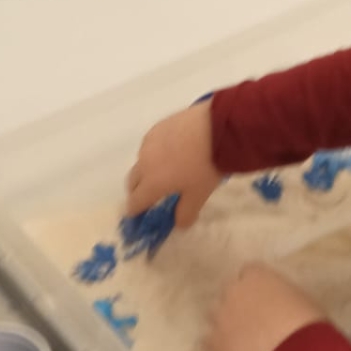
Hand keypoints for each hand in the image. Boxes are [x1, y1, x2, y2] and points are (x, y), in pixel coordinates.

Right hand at [125, 102, 222, 228]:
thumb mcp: (199, 194)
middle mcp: (144, 162)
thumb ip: (186, 212)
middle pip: (132, 181)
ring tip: (166, 169)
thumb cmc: (207, 165)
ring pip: (141, 161)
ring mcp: (149, 142)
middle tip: (149, 195)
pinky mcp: (157, 126)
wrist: (218, 127)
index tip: (137, 215)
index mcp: (152, 182)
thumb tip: (179, 224)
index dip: (134, 211)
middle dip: (137, 191)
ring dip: (147, 170)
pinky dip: (155, 152)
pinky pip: (150, 144)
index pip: (135, 202)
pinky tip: (172, 151)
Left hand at [208, 264, 324, 350]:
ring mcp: (221, 316)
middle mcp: (234, 290)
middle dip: (238, 301)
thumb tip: (281, 305)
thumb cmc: (308, 325)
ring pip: (215, 314)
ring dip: (225, 322)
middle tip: (253, 318)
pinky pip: (209, 341)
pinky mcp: (215, 343)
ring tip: (240, 338)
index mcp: (258, 276)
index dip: (256, 285)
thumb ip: (284, 297)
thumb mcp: (303, 301)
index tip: (265, 296)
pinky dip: (218, 346)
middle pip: (229, 290)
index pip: (250, 271)